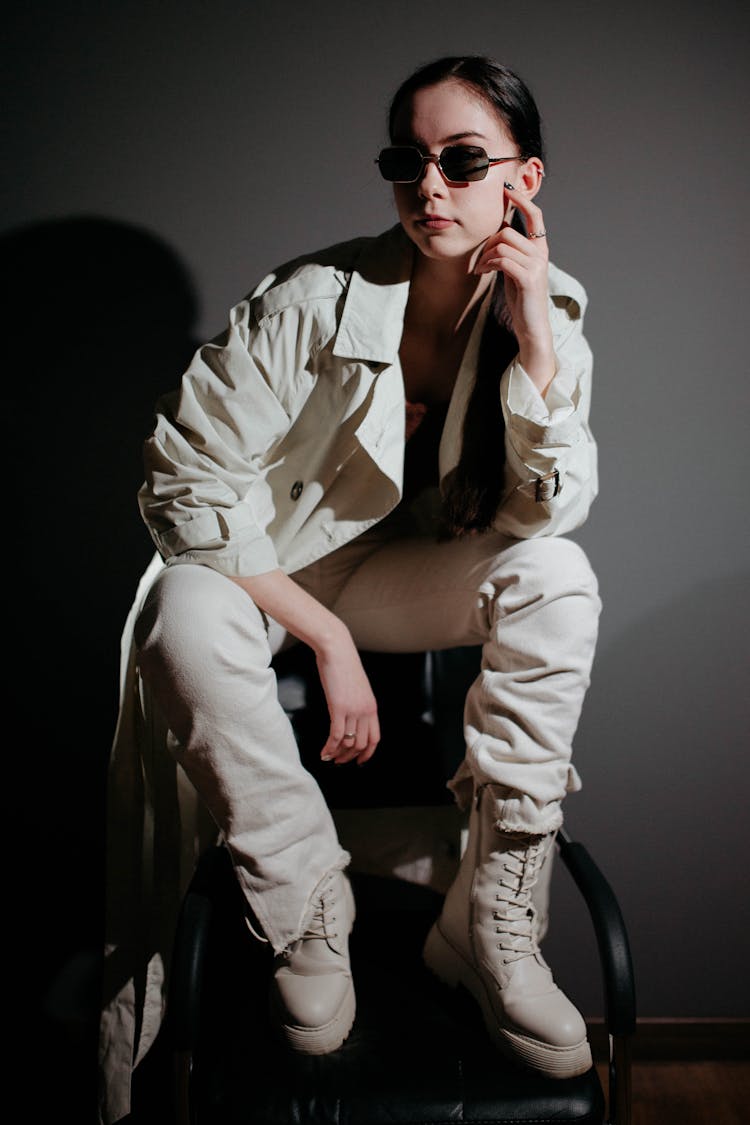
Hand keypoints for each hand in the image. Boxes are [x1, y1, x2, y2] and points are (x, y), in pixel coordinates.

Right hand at [316, 625, 379, 764]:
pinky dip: (329, 748)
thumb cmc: (343, 666)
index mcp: (372, 707)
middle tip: (339, 761)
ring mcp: (353, 710)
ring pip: (348, 743)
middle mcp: (365, 711)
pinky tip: (323, 752)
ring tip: (329, 757)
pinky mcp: (338, 708)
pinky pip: (335, 735)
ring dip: (337, 754)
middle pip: (361, 744)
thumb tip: (349, 717)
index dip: (367, 753)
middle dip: (350, 757)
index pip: (375, 738)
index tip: (359, 761)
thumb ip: (356, 704)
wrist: (337, 650)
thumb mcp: (356, 688)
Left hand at [474, 184, 554, 393]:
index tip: (508, 190)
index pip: (535, 215)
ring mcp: (537, 265)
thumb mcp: (515, 270)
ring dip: (485, 256)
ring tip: (481, 270)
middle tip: (480, 261)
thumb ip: (510, 252)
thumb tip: (495, 237)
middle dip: (487, 244)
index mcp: (540, 248)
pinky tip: (483, 274)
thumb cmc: (521, 299)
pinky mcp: (529, 278)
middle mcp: (541, 253)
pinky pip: (502, 259)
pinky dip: (488, 265)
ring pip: (503, 244)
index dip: (522, 200)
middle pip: (507, 231)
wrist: (531, 326)